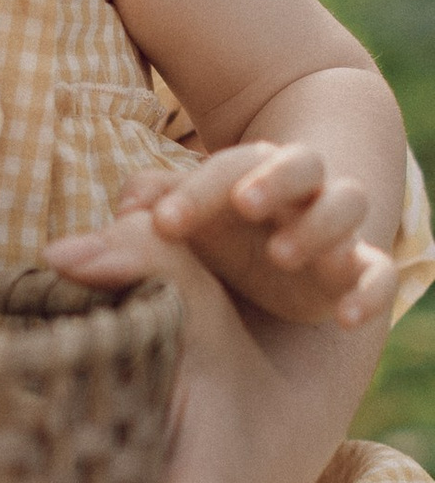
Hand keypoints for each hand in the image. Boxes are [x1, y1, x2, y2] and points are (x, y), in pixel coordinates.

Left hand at [116, 146, 396, 330]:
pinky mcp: (357, 270)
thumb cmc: (216, 231)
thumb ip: (143, 212)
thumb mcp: (180, 221)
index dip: (198, 190)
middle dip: (273, 180)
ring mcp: (333, 228)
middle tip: (244, 203)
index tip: (163, 223)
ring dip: (318, 226)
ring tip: (281, 256)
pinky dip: (371, 291)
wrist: (279, 248)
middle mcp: (297, 191)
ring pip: (345, 204)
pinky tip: (346, 319)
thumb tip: (102, 227)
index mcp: (250, 172)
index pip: (230, 165)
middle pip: (300, 163)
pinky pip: (379, 272)